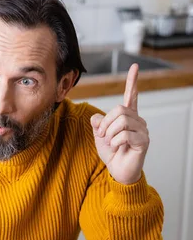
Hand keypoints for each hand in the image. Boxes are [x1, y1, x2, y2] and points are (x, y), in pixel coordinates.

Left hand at [90, 63, 148, 184]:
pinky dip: (115, 142)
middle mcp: (137, 120)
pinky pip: (124, 134)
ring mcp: (142, 130)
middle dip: (106, 122)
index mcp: (127, 117)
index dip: (132, 82)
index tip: (134, 67)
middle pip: (119, 109)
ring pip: (121, 121)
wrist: (118, 172)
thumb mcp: (100, 136)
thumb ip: (98, 124)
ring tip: (110, 143)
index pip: (131, 96)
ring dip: (110, 133)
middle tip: (103, 135)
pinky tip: (118, 148)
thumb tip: (96, 118)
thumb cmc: (112, 154)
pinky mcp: (143, 141)